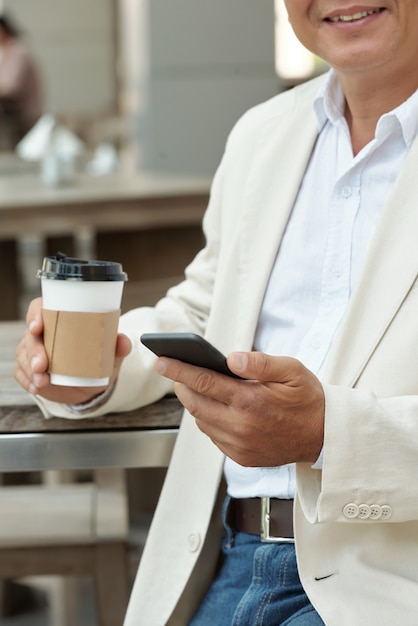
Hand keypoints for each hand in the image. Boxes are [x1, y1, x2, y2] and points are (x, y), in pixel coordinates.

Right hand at [14, 297, 131, 404]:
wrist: (90, 385)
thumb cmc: (96, 362)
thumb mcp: (109, 356)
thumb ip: (117, 347)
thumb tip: (124, 342)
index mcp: (59, 319)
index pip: (40, 308)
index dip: (35, 314)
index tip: (38, 326)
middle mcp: (43, 333)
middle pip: (30, 335)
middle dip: (34, 350)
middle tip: (43, 365)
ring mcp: (33, 351)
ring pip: (23, 354)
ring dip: (30, 369)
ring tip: (42, 381)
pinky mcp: (28, 369)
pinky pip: (21, 372)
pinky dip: (28, 381)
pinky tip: (36, 387)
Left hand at [155, 351, 324, 466]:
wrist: (324, 437)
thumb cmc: (308, 399)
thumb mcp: (292, 371)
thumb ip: (260, 363)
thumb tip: (231, 358)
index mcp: (250, 402)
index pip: (203, 382)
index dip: (178, 370)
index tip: (160, 360)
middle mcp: (240, 427)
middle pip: (195, 404)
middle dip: (181, 385)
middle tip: (177, 371)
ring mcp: (239, 445)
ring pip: (201, 421)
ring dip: (194, 403)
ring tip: (196, 387)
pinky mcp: (241, 458)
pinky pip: (213, 436)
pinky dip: (208, 420)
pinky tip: (215, 408)